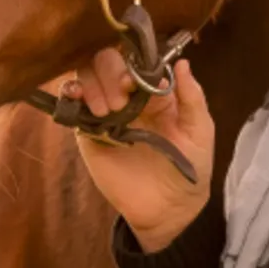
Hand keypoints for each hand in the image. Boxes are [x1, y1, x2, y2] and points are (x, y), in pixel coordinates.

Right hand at [72, 47, 214, 252]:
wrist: (168, 207)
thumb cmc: (190, 166)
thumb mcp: (199, 130)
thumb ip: (192, 97)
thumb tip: (182, 63)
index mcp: (155, 90)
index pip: (136, 60)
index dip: (132, 65)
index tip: (133, 82)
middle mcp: (128, 95)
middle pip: (107, 61)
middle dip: (110, 74)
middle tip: (119, 102)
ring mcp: (106, 112)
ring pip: (87, 76)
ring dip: (92, 84)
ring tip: (107, 111)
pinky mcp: (88, 132)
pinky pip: (72, 106)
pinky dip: (69, 93)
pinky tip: (76, 97)